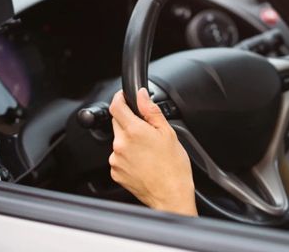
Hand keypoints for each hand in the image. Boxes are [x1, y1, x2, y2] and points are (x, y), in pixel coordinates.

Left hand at [108, 88, 197, 215]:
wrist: (170, 194)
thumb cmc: (173, 166)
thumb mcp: (168, 132)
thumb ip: (151, 111)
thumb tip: (142, 95)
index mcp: (134, 131)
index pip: (116, 107)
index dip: (119, 98)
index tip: (124, 97)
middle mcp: (120, 144)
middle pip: (117, 123)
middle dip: (129, 122)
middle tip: (147, 131)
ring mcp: (116, 160)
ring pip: (119, 141)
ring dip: (129, 140)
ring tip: (148, 151)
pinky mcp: (115, 172)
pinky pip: (118, 157)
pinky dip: (127, 156)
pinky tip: (143, 162)